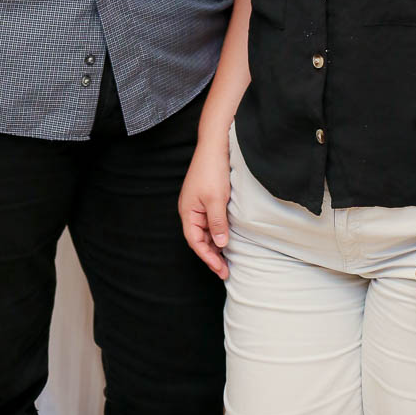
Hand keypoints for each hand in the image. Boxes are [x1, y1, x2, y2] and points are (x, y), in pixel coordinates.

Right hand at [179, 134, 231, 278]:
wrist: (216, 144)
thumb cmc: (212, 170)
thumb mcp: (216, 200)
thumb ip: (217, 223)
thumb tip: (220, 244)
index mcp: (187, 211)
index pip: (195, 241)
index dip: (207, 257)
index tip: (220, 269)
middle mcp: (190, 209)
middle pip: (199, 238)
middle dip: (212, 255)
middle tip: (226, 270)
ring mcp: (198, 203)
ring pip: (205, 230)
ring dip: (215, 244)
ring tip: (228, 259)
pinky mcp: (206, 198)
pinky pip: (210, 221)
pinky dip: (217, 231)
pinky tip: (227, 237)